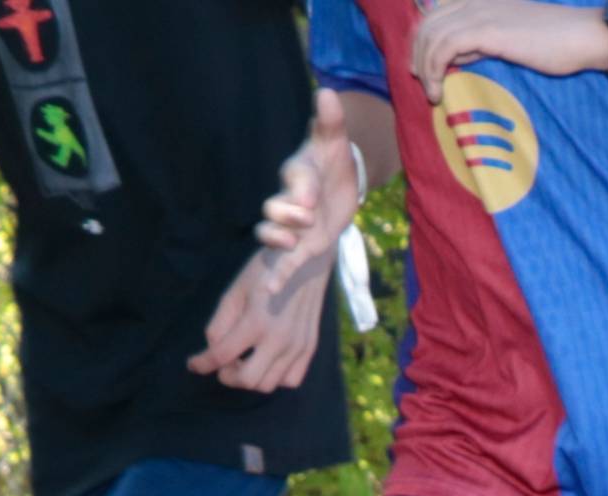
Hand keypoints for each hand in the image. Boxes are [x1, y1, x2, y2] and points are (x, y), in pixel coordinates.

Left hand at [190, 247, 332, 391]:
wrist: (307, 262)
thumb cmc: (264, 272)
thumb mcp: (234, 292)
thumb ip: (219, 324)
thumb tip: (213, 351)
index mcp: (256, 321)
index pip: (221, 356)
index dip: (201, 363)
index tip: (193, 364)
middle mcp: (279, 338)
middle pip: (246, 380)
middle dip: (227, 376)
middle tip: (222, 363)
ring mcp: (298, 346)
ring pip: (268, 384)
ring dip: (250, 378)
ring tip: (243, 362)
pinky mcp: (310, 347)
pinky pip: (291, 380)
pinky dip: (274, 378)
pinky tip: (266, 362)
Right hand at [252, 91, 360, 296]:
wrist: (338, 188)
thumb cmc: (333, 163)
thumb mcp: (336, 143)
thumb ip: (330, 121)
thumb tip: (326, 91)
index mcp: (299, 173)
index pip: (296, 178)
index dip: (301, 188)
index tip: (311, 197)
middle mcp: (289, 200)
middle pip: (274, 208)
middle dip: (288, 214)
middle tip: (308, 216)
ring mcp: (290, 226)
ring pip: (270, 233)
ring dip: (277, 240)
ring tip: (292, 244)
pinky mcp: (298, 248)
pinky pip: (281, 263)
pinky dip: (276, 276)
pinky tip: (270, 292)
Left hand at [411, 0, 607, 100]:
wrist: (582, 36)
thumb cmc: (554, 43)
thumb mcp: (508, 41)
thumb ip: (480, 44)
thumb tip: (456, 57)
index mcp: (478, 2)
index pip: (434, 15)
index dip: (422, 43)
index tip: (423, 70)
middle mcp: (473, 2)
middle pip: (427, 24)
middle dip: (417, 56)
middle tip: (423, 84)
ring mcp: (479, 13)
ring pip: (431, 36)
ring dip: (424, 68)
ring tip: (432, 94)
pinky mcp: (486, 30)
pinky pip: (444, 47)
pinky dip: (433, 70)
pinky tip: (439, 91)